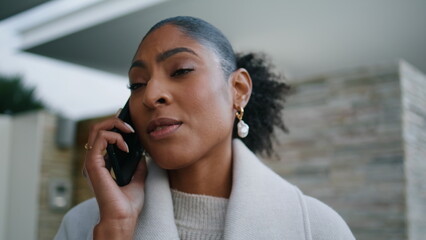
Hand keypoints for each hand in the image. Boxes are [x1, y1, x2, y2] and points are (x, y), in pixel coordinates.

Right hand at [83, 116, 146, 238]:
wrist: (123, 217)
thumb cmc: (128, 204)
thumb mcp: (137, 179)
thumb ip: (137, 166)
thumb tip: (141, 154)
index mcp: (102, 165)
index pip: (103, 138)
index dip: (114, 125)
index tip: (127, 120)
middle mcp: (94, 162)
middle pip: (97, 129)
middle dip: (114, 121)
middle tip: (130, 125)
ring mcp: (92, 162)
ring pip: (96, 129)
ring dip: (115, 125)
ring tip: (130, 132)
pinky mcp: (93, 164)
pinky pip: (101, 138)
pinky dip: (115, 137)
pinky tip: (126, 146)